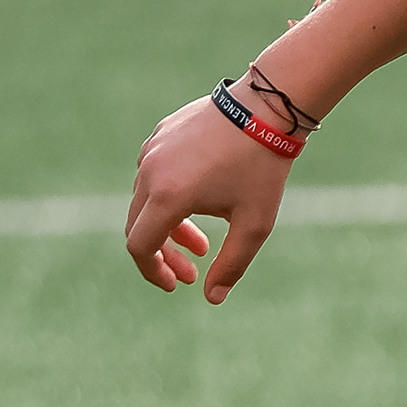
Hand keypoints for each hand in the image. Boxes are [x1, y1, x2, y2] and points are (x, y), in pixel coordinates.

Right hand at [125, 91, 291, 301]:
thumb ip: (231, 265)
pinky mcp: (160, 134)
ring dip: (169, 226)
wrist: (267, 109)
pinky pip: (153, 174)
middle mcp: (151, 171)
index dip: (153, 272)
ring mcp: (152, 149)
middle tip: (194, 269)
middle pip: (139, 226)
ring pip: (146, 200)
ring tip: (202, 240)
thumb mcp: (254, 225)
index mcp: (168, 196)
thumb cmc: (262, 168)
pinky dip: (168, 197)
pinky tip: (200, 202)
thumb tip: (212, 297)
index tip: (178, 284)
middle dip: (164, 254)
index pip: (139, 246)